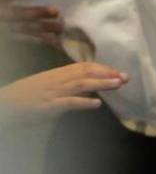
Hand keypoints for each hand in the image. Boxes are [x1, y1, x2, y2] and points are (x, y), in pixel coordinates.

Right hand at [0, 0, 62, 45]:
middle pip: (15, 14)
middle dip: (35, 14)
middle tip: (56, 11)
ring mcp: (3, 24)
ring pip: (20, 28)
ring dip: (40, 29)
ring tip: (60, 28)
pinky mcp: (7, 33)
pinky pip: (22, 38)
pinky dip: (37, 40)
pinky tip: (54, 41)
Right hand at [0, 63, 127, 119]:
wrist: (2, 104)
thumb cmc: (23, 96)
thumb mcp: (45, 85)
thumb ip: (64, 83)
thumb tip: (85, 86)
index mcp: (56, 73)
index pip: (83, 66)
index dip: (102, 68)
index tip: (117, 71)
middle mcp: (56, 80)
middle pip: (86, 72)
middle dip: (108, 73)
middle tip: (126, 77)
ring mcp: (52, 92)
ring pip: (81, 84)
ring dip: (102, 84)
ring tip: (118, 85)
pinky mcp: (47, 106)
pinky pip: (67, 103)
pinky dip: (83, 102)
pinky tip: (97, 104)